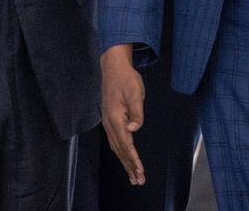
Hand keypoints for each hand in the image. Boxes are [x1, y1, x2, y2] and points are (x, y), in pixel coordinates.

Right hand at [100, 44, 146, 184]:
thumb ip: (136, 113)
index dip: (134, 160)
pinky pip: (114, 141)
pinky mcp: (109, 119)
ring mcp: (108, 122)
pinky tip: (124, 158)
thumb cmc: (126, 79)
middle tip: (138, 181)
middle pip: (120, 150)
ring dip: (124, 162)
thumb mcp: (135, 94)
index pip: (126, 145)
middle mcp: (109, 123)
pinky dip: (120, 153)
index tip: (140, 172)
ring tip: (132, 176)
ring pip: (116, 147)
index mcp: (116, 119)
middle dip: (130, 167)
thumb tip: (133, 129)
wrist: (113, 67)